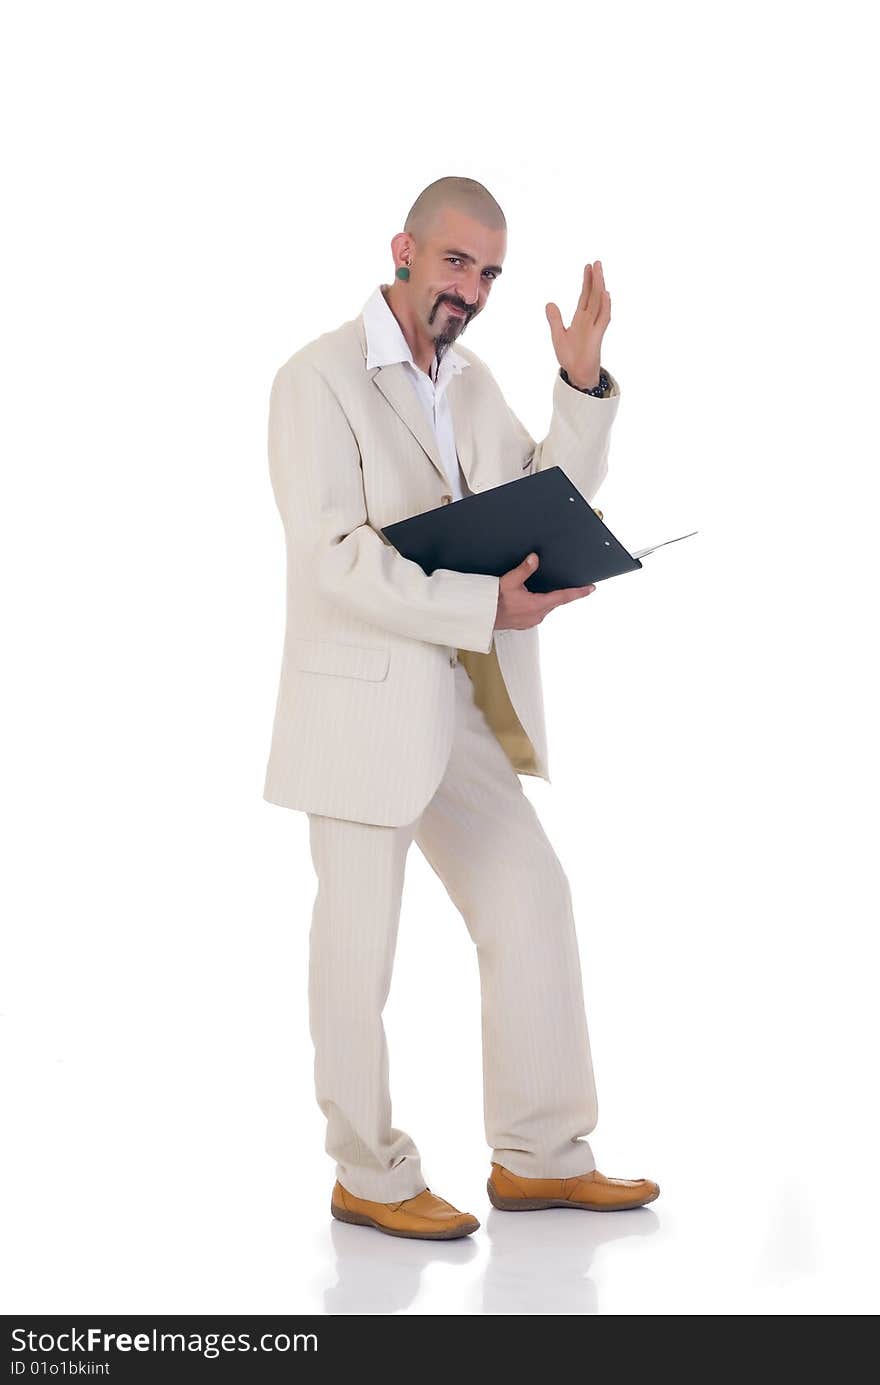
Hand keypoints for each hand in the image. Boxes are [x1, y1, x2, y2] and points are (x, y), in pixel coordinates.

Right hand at [494, 553, 594, 629]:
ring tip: (544, 591)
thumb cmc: (493, 602)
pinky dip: (538, 605)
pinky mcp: (525, 623)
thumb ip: (524, 569)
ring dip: (548, 599)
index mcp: (537, 605)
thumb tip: (534, 559)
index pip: (564, 596)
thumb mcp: (509, 581)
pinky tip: (530, 600)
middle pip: (556, 601)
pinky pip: (537, 612)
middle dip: (562, 593)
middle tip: (570, 586)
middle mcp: (537, 615)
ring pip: (546, 607)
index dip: (579, 592)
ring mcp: (531, 621)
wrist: (482, 617)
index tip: (590, 588)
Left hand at [545, 260, 610, 388]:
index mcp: (580, 319)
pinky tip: (605, 295)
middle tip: (597, 262)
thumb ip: (554, 319)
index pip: (585, 296)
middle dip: (595, 279)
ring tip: (600, 273)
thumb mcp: (558, 335)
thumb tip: (549, 303)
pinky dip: (605, 307)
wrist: (576, 373)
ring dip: (600, 288)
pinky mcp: (597, 336)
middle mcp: (589, 320)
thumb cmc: (570, 356)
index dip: (587, 282)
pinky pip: (603, 319)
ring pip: (598, 303)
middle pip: (593, 296)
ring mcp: (594, 327)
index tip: (588, 267)